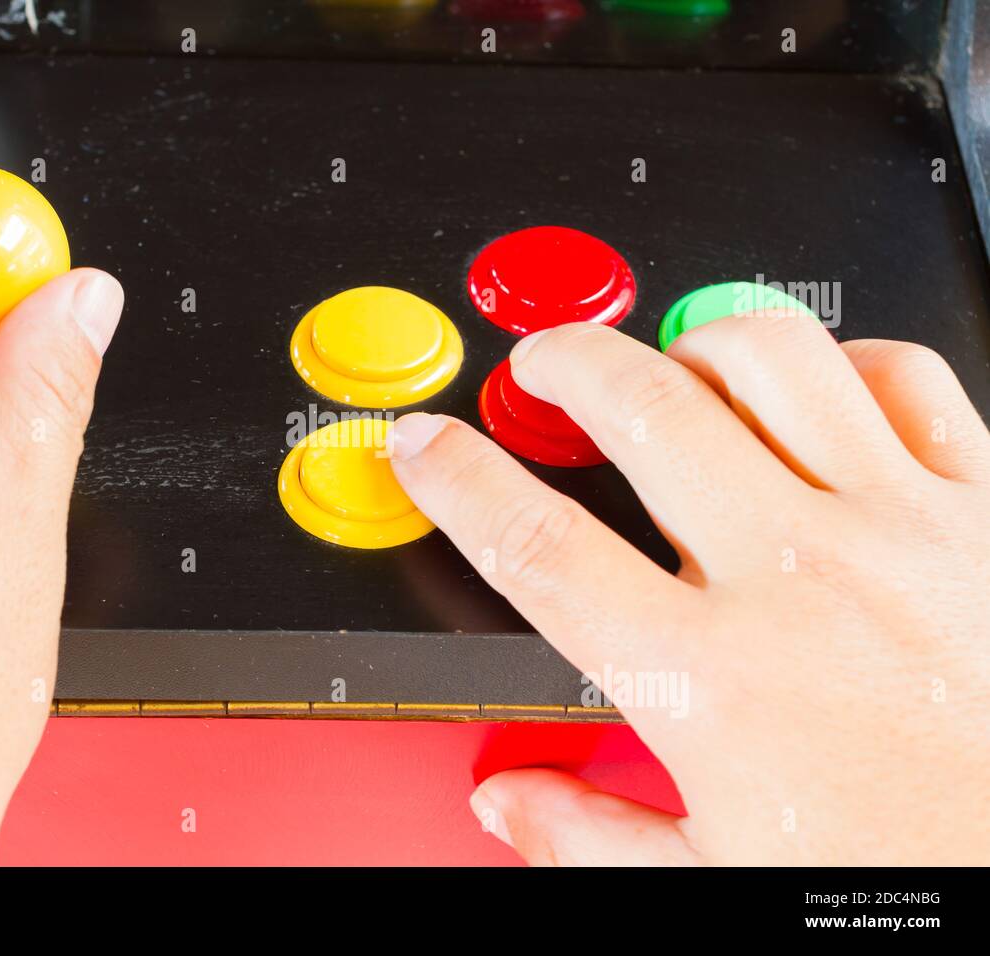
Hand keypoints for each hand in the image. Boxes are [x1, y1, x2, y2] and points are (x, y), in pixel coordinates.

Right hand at [389, 312, 989, 864]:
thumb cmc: (914, 876)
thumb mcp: (720, 881)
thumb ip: (587, 835)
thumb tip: (505, 798)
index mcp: (714, 679)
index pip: (540, 547)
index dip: (458, 480)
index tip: (426, 444)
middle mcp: (799, 580)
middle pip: (644, 409)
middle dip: (566, 363)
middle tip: (541, 364)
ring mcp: (899, 529)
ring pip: (771, 360)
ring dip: (694, 341)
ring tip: (670, 360)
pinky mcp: (987, 507)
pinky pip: (908, 378)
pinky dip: (848, 359)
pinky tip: (818, 386)